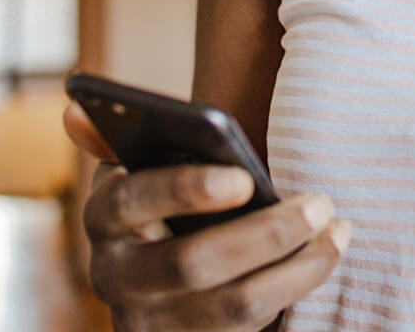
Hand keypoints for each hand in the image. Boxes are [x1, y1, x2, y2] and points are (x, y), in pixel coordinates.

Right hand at [65, 104, 351, 330]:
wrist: (166, 293)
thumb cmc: (168, 211)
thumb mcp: (145, 178)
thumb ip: (124, 141)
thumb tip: (75, 106)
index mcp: (103, 221)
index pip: (130, 202)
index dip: (184, 189)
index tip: (242, 178)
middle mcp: (118, 279)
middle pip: (192, 263)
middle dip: (266, 233)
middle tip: (322, 203)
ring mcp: (155, 324)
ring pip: (234, 305)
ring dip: (297, 267)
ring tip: (339, 231)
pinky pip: (253, 330)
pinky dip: (297, 291)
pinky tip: (326, 258)